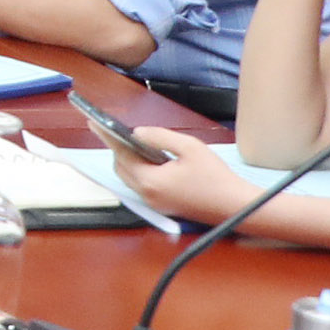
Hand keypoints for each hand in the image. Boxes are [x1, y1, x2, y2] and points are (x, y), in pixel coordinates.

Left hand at [106, 127, 254, 222]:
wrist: (236, 206)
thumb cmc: (216, 176)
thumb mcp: (189, 147)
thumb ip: (160, 137)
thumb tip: (138, 133)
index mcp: (150, 181)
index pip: (121, 154)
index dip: (107, 136)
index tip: (93, 122)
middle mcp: (147, 195)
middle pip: (121, 168)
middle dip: (119, 149)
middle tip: (120, 132)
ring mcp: (154, 204)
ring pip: (130, 178)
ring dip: (129, 160)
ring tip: (137, 143)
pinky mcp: (163, 207)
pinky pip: (142, 186)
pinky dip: (141, 171)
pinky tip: (151, 159)